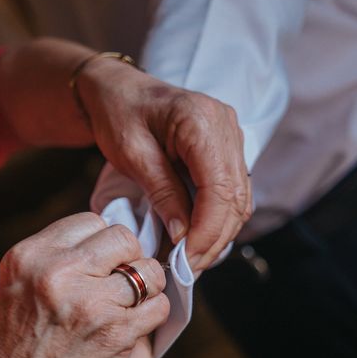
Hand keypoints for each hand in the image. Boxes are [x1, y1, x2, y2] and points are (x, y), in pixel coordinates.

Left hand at [0, 39, 250, 271]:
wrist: (117, 88)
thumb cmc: (118, 113)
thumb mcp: (132, 154)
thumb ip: (162, 193)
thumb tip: (183, 236)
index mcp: (202, 120)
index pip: (219, 189)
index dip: (206, 231)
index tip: (185, 260)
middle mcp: (226, 126)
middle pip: (235, 197)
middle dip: (214, 238)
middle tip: (187, 268)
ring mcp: (230, 136)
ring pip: (239, 198)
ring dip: (218, 233)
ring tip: (191, 259)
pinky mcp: (225, 148)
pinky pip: (232, 190)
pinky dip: (218, 218)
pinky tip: (198, 237)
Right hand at [0, 213, 169, 357]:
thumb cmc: (10, 354)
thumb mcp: (17, 289)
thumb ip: (54, 260)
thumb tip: (99, 244)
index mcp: (30, 256)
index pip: (90, 222)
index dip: (102, 242)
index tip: (102, 261)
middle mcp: (58, 272)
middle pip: (122, 237)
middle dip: (128, 258)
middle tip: (120, 281)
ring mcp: (89, 301)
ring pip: (148, 271)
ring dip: (146, 287)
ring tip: (128, 304)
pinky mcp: (115, 332)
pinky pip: (158, 306)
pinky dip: (153, 314)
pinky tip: (134, 325)